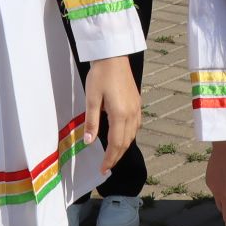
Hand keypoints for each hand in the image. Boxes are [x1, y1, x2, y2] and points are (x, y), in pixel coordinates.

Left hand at [84, 56, 141, 172]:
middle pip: (126, 142)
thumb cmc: (100, 75)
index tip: (103, 169)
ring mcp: (136, 107)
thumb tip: (88, 142)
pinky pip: (136, 125)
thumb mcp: (91, 98)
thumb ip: (91, 122)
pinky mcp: (137, 101)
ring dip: (123, 147)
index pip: (116, 144)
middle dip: (116, 156)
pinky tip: (122, 136)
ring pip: (132, 135)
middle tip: (106, 167)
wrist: (113, 55)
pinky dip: (129, 135)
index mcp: (120, 114)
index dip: (109, 159)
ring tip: (113, 155)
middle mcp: (132, 113)